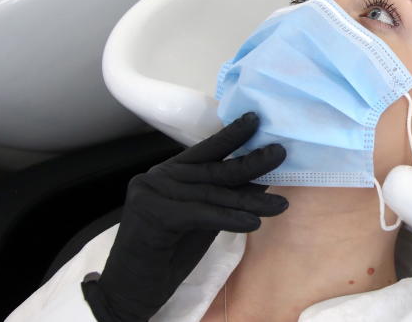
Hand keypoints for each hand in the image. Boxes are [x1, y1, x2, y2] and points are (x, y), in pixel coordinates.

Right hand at [81, 113, 286, 321]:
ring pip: (211, 193)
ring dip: (250, 200)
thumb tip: (264, 176)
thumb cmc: (168, 255)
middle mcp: (158, 177)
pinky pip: (200, 213)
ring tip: (281, 205)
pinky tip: (252, 223)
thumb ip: (227, 196)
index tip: (257, 121)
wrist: (131, 291)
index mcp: (169, 173)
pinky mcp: (153, 214)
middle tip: (280, 153)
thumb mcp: (205, 220)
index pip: (205, 151)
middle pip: (213, 169)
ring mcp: (151, 193)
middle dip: (251, 162)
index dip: (232, 135)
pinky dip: (228, 218)